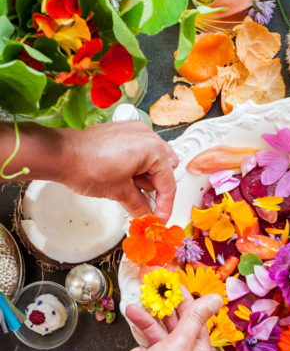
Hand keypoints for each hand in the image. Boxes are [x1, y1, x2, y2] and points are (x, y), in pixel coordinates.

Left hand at [60, 121, 178, 221]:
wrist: (60, 153)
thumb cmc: (86, 165)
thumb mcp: (119, 192)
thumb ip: (139, 206)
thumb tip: (147, 216)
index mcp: (153, 149)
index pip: (168, 183)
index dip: (164, 206)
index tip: (160, 219)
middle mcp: (147, 135)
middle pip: (164, 168)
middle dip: (155, 187)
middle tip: (142, 200)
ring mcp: (134, 131)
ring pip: (152, 159)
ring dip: (144, 176)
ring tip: (125, 186)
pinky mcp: (122, 132)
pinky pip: (139, 150)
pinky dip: (136, 165)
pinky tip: (122, 176)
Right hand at [106, 292, 222, 350]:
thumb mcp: (179, 342)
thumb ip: (196, 318)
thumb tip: (215, 299)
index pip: (199, 323)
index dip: (186, 303)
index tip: (174, 288)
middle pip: (180, 330)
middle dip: (164, 312)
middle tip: (154, 294)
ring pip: (162, 341)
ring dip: (147, 326)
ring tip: (133, 311)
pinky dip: (143, 350)